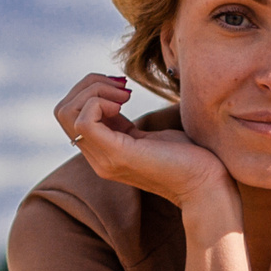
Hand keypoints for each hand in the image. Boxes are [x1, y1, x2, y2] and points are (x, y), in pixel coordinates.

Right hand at [55, 74, 232, 210]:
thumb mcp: (147, 134)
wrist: (207, 184)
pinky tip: (125, 105)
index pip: (69, 114)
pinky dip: (100, 102)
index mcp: (102, 151)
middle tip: (123, 88)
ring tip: (125, 95)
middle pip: (63, 111)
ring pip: (68, 112)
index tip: (124, 88)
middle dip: (89, 85)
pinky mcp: (117, 155)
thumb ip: (125, 121)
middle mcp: (97, 158)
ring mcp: (104, 158)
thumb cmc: (188, 157)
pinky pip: (84, 121)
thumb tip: (118, 90)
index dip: (90, 90)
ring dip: (94, 91)